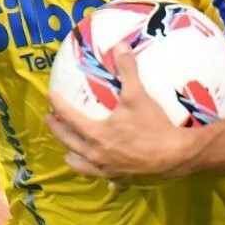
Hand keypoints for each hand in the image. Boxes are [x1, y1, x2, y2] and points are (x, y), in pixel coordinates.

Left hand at [46, 42, 193, 184]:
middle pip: (69, 141)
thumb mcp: (138, 95)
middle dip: (57, 130)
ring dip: (72, 156)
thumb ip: (127, 70)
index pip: (69, 117)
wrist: (175, 155)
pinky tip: (103, 178)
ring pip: (81, 165)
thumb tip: (121, 45)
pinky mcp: (120, 179)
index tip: (49, 96)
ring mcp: (107, 169)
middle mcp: (96, 154)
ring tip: (68, 152)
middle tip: (49, 120)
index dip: (58, 105)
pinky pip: (103, 179)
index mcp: (96, 134)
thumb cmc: (153, 125)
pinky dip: (98, 175)